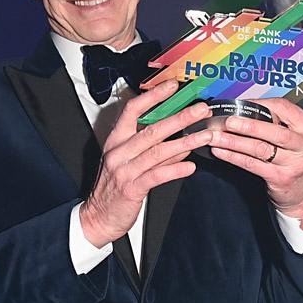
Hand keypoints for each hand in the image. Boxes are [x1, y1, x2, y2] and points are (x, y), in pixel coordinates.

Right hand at [80, 81, 212, 246]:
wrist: (98, 217)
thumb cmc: (114, 188)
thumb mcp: (130, 162)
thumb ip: (154, 150)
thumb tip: (181, 140)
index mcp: (117, 140)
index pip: (133, 110)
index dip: (153, 96)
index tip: (173, 86)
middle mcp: (119, 151)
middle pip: (152, 128)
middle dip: (180, 117)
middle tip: (200, 110)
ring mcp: (124, 170)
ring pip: (158, 151)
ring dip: (185, 142)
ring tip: (204, 136)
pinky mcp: (131, 189)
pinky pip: (157, 176)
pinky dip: (175, 169)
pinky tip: (190, 166)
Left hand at [207, 98, 302, 217]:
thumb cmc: (295, 157)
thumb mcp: (295, 136)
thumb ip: (276, 121)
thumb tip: (243, 108)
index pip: (283, 108)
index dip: (259, 104)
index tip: (239, 104)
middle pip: (274, 131)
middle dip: (248, 125)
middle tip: (228, 121)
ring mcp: (294, 163)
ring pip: (260, 148)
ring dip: (234, 141)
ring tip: (217, 136)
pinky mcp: (281, 178)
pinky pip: (252, 164)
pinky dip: (233, 156)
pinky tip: (221, 151)